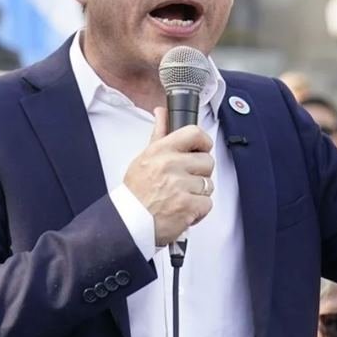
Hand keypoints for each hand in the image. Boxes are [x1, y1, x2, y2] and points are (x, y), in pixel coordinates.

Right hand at [124, 107, 214, 246]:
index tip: (202, 149)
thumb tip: (162, 113)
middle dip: (200, 173)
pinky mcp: (187, 206)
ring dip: (199, 193)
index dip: (203, 142)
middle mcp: (170, 165)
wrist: (128, 223)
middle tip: (186, 181)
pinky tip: (184, 209)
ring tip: (182, 197)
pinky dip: (199, 210)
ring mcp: (180, 186)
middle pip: (207, 161)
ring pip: (208, 184)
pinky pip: (207, 203)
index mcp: (160, 151)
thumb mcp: (144, 158)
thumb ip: (158, 134)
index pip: (194, 133)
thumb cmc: (136, 193)